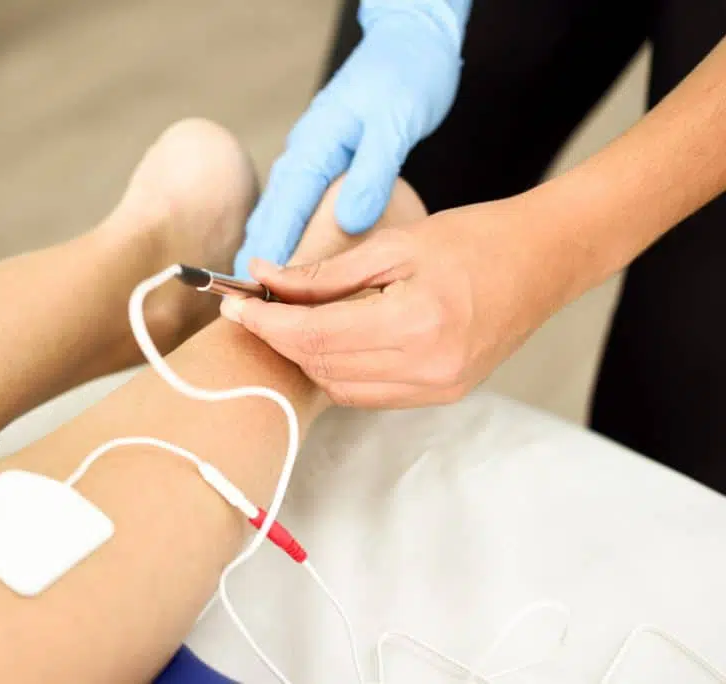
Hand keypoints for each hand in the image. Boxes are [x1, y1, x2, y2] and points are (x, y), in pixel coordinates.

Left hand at [222, 198, 581, 408]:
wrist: (544, 260)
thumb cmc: (475, 240)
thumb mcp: (395, 245)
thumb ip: (324, 273)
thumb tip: (265, 281)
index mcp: (415, 325)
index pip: (313, 336)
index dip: (265, 323)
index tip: (233, 305)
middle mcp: (426, 369)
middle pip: (321, 366)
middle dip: (279, 338)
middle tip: (253, 307)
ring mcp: (436, 388)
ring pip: (339, 387)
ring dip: (306, 357)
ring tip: (290, 320)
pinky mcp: (442, 394)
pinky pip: (368, 393)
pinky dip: (338, 369)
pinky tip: (330, 339)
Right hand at [233, 0, 468, 276]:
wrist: (412, 41)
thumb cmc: (405, 77)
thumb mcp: (395, 124)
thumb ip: (373, 172)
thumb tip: (350, 220)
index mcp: (314, 146)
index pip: (284, 211)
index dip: (269, 256)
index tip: (258, 297)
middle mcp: (304, 153)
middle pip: (271, 217)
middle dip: (260, 263)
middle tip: (253, 312)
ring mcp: (312, 156)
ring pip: (282, 213)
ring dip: (273, 252)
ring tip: (268, 300)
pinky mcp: (326, 160)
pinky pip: (299, 206)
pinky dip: (292, 236)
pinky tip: (297, 263)